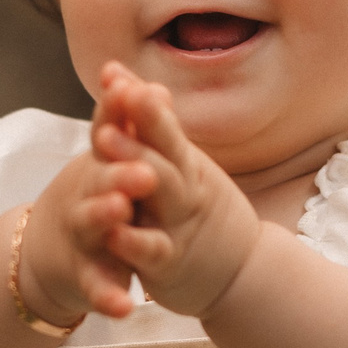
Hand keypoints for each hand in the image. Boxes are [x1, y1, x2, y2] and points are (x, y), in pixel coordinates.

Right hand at [14, 108, 159, 325]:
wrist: (49, 254)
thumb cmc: (92, 197)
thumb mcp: (110, 161)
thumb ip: (132, 127)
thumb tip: (154, 84)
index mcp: (101, 164)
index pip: (106, 131)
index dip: (115, 109)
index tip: (127, 87)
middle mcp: (87, 195)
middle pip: (100, 176)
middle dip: (118, 168)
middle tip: (141, 165)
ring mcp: (83, 236)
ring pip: (91, 225)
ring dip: (103, 216)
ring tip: (120, 210)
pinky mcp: (85, 276)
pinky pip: (98, 286)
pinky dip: (108, 296)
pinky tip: (124, 307)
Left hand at [89, 61, 264, 316]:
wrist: (241, 273)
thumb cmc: (200, 211)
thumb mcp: (184, 167)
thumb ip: (155, 128)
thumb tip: (137, 80)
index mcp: (184, 163)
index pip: (161, 126)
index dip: (139, 101)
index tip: (113, 74)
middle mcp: (184, 188)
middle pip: (166, 150)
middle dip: (144, 120)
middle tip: (121, 94)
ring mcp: (177, 224)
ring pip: (162, 193)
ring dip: (135, 166)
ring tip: (107, 141)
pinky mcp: (169, 264)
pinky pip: (153, 251)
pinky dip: (135, 242)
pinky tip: (114, 232)